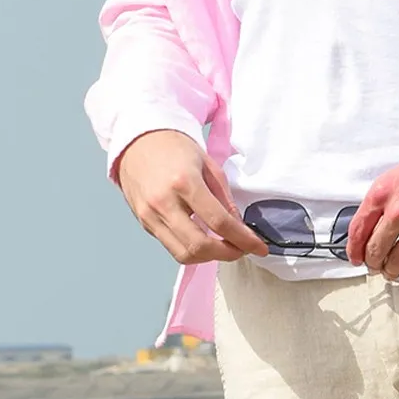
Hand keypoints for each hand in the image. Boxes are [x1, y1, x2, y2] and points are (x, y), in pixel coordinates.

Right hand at [117, 130, 267, 264]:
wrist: (139, 141)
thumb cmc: (175, 148)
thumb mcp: (208, 164)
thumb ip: (224, 198)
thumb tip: (238, 227)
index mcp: (185, 183)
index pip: (218, 222)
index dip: (243, 239)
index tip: (259, 247)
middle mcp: (164, 203)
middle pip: (199, 246)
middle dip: (227, 254)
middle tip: (242, 248)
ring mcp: (150, 216)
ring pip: (183, 254)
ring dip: (209, 257)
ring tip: (224, 246)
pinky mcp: (144, 224)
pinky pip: (171, 246)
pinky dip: (191, 249)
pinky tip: (204, 239)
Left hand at [346, 134, 398, 279]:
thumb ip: (387, 198)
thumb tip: (375, 221)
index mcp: (385, 191)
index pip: (358, 228)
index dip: (353, 248)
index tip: (354, 255)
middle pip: (374, 250)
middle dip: (371, 261)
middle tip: (373, 264)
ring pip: (395, 262)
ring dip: (390, 269)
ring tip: (390, 268)